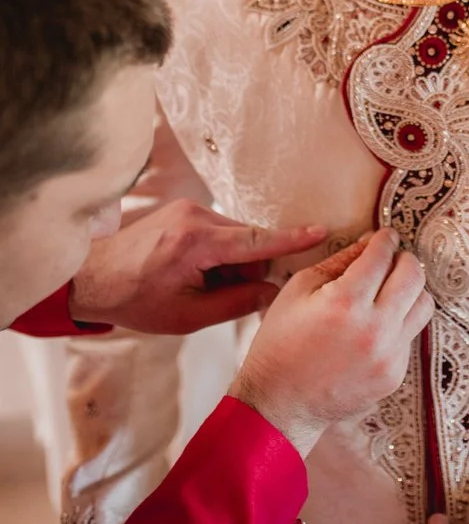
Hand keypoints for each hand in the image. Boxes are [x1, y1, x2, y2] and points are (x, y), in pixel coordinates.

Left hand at [69, 199, 326, 332]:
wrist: (92, 276)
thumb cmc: (136, 301)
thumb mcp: (187, 316)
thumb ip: (236, 302)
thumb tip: (275, 292)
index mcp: (195, 244)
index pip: (255, 241)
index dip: (291, 240)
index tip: (321, 231)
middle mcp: (195, 217)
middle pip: (248, 243)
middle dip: (247, 271)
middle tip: (218, 298)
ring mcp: (189, 208)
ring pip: (235, 238)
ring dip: (231, 264)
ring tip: (198, 287)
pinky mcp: (185, 208)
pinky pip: (220, 231)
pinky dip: (218, 254)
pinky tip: (194, 273)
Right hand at [230, 228, 433, 455]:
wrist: (279, 404)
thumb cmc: (281, 342)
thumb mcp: (298, 289)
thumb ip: (338, 261)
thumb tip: (369, 241)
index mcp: (346, 303)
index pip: (382, 255)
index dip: (385, 239)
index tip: (384, 236)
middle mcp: (374, 329)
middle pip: (414, 275)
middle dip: (403, 259)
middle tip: (390, 259)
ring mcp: (389, 356)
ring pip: (424, 305)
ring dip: (410, 290)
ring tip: (389, 291)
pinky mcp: (394, 375)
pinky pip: (410, 336)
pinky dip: (398, 323)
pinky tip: (375, 326)